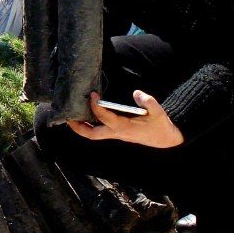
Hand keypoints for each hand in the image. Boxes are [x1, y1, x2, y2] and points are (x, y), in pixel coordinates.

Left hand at [67, 91, 184, 147]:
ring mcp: (115, 134)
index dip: (95, 106)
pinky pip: (99, 131)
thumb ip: (148, 102)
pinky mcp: (117, 133)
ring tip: (72, 116)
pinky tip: (86, 115)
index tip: (92, 94)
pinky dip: (90, 124)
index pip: (104, 117)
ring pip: (93, 134)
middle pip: (91, 134)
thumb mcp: (158, 112)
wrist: (165, 139)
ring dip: (81, 127)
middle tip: (68, 116)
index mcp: (124, 127)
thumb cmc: (160, 125)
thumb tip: (136, 93)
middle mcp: (116, 133)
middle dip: (78, 126)